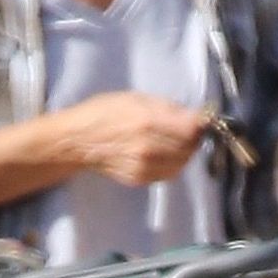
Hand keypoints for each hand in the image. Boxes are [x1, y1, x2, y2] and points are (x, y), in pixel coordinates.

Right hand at [64, 91, 210, 187]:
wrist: (77, 142)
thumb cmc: (104, 113)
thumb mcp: (137, 98)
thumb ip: (168, 108)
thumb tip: (194, 117)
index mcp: (148, 122)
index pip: (192, 128)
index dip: (201, 123)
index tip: (199, 119)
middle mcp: (149, 148)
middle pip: (190, 147)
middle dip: (193, 138)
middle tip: (188, 130)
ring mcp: (144, 167)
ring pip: (182, 163)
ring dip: (184, 153)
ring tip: (175, 142)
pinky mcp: (140, 179)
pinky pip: (168, 173)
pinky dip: (172, 163)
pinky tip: (162, 153)